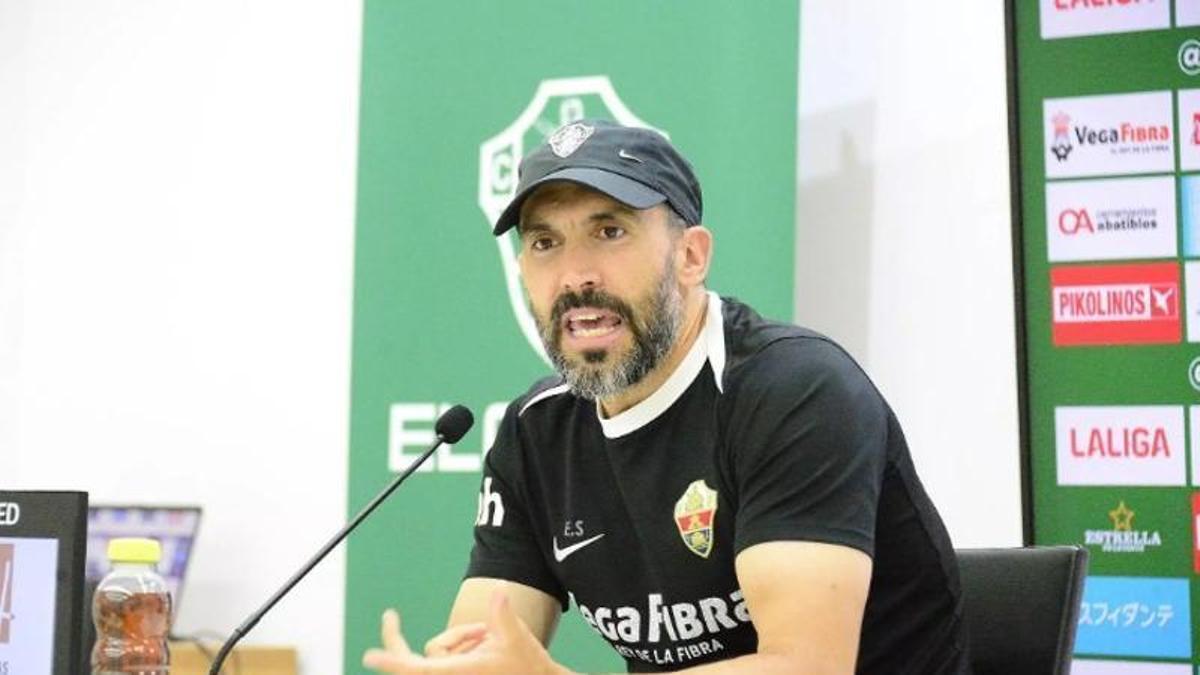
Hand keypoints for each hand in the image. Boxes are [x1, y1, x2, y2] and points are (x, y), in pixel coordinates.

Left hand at [363, 589, 571, 674]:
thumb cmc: (527, 667)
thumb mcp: (515, 638)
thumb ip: (502, 614)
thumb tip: (499, 589)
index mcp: (458, 672)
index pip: (417, 667)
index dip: (394, 661)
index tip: (371, 657)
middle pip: (412, 660)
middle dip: (396, 640)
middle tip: (389, 617)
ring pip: (438, 649)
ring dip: (458, 636)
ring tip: (486, 634)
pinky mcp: (457, 673)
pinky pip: (446, 654)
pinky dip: (460, 642)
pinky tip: (483, 639)